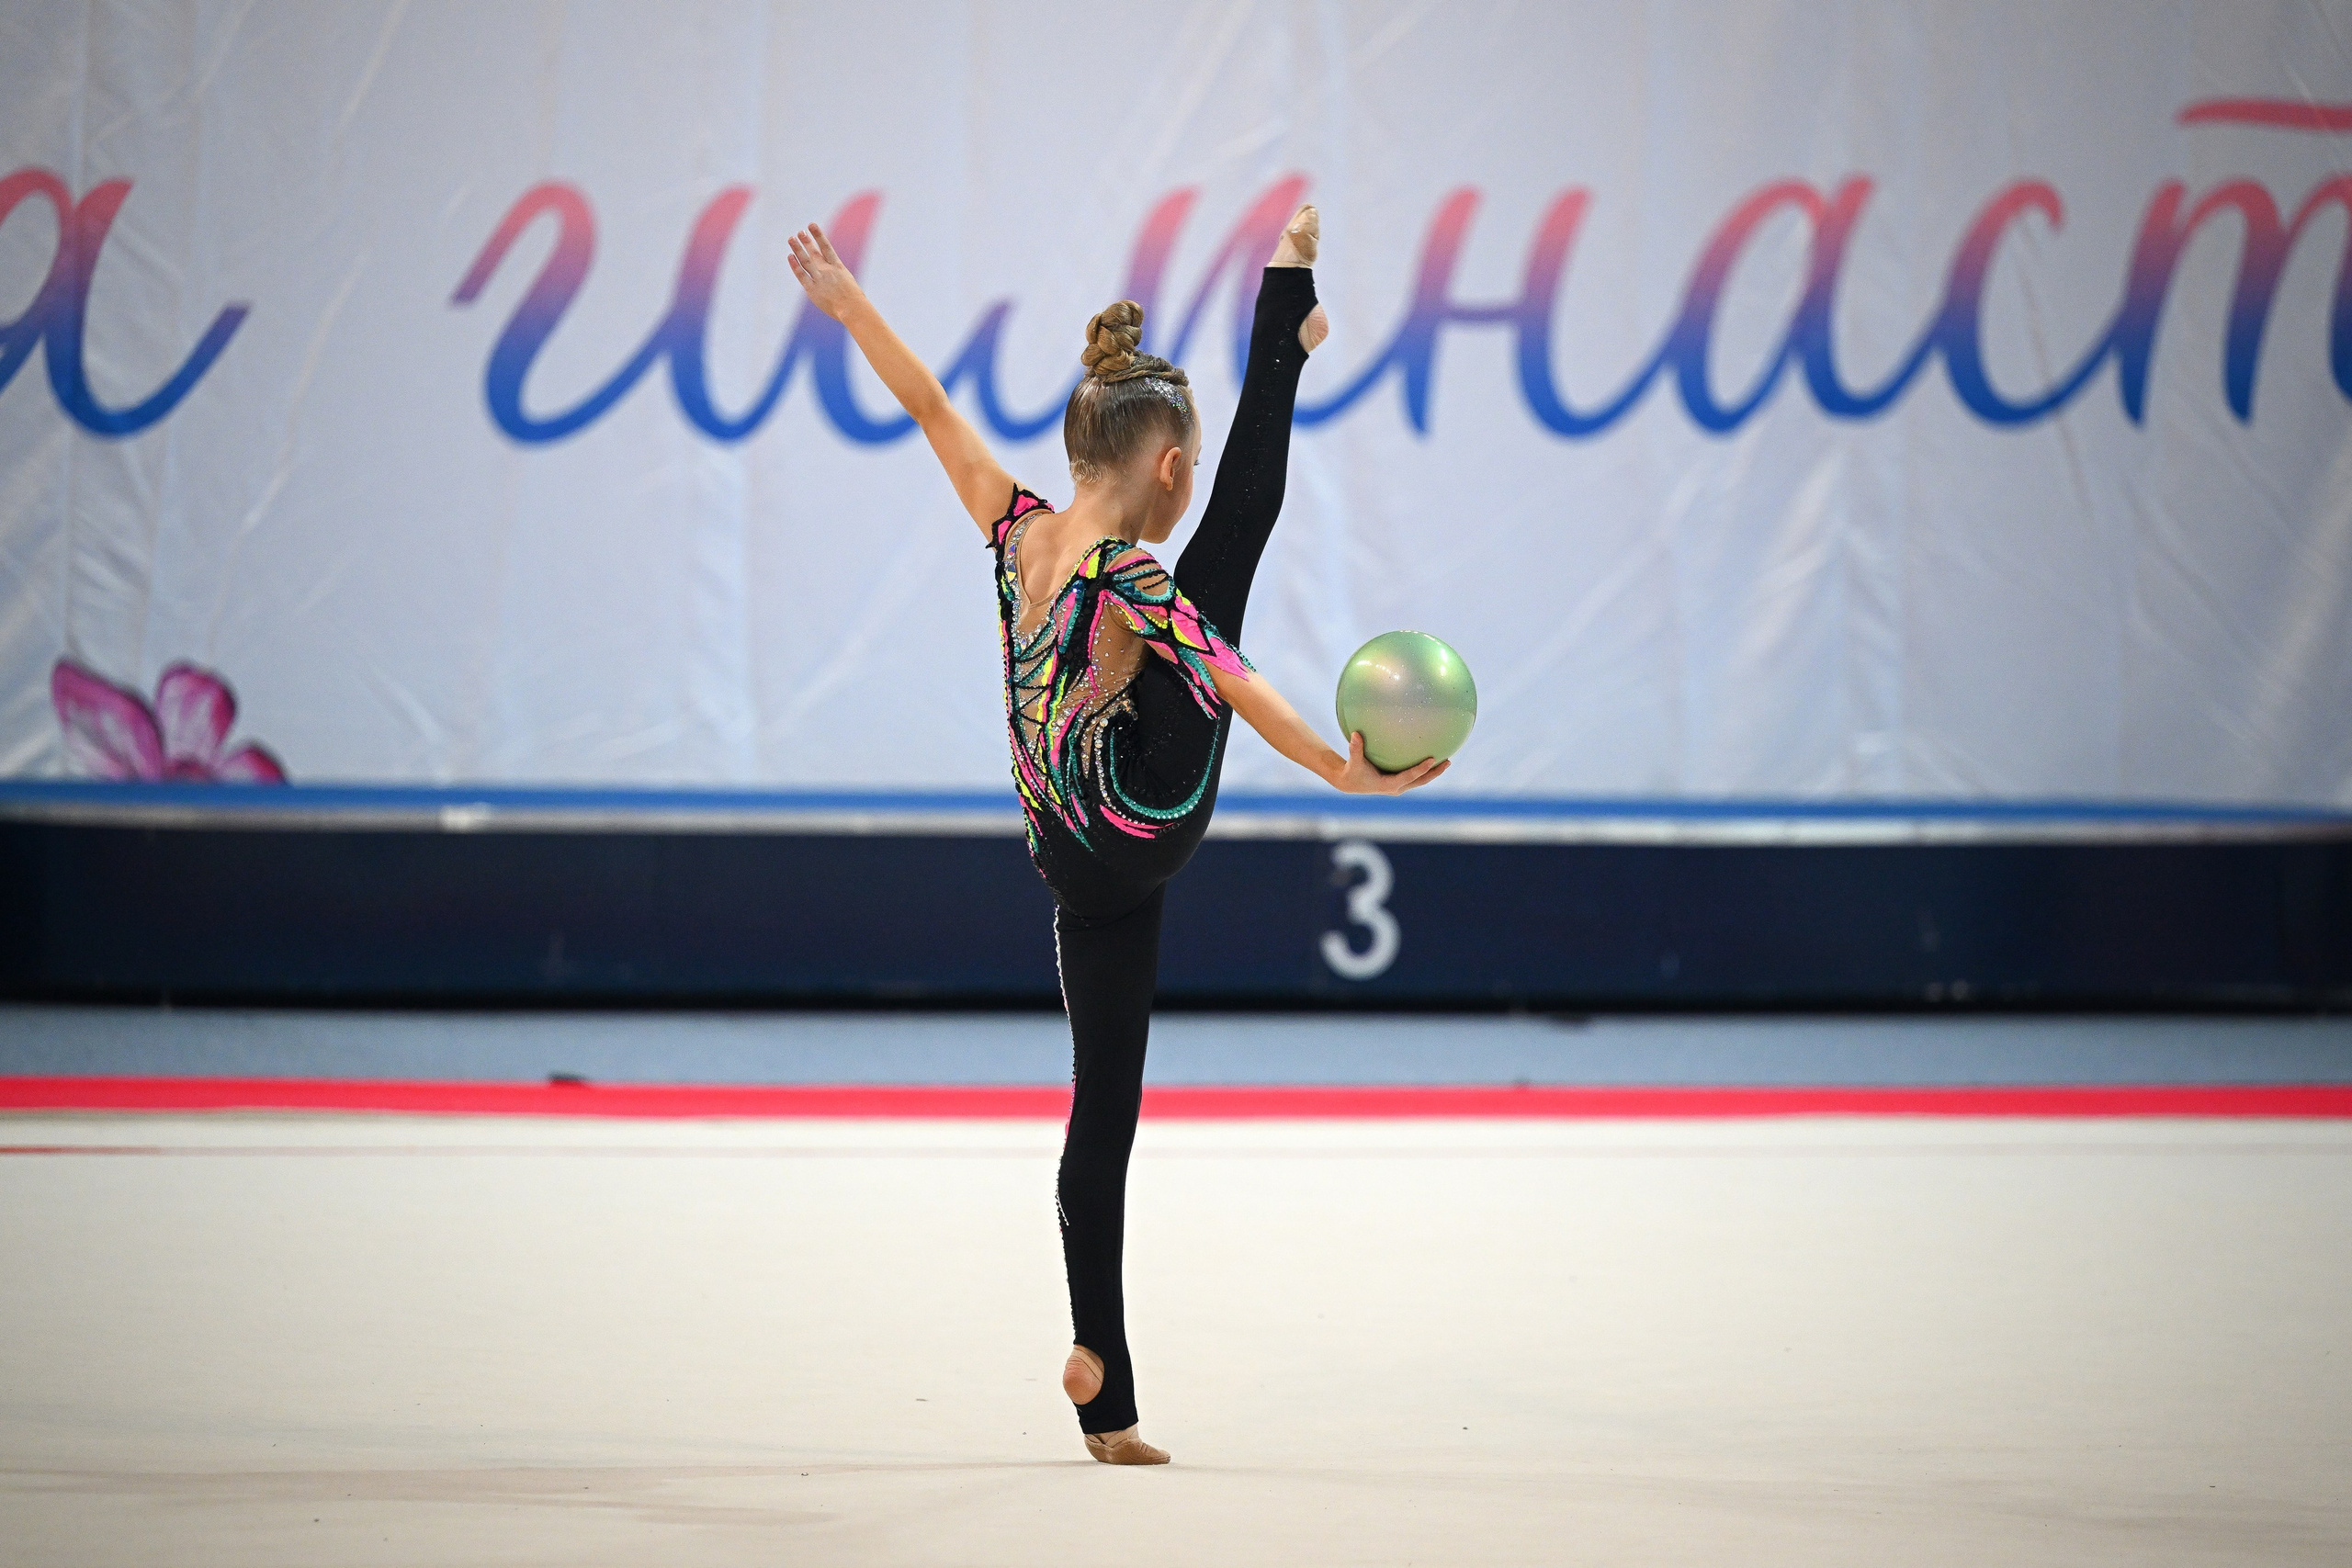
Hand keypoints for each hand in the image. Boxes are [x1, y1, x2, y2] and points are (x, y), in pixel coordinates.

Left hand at [787, 222, 864, 321]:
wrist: (853, 309)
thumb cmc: (853, 299)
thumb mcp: (847, 282)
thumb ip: (836, 274)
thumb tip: (828, 270)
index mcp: (838, 267)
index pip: (826, 247)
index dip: (818, 235)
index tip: (811, 225)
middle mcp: (827, 270)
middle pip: (814, 252)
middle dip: (806, 241)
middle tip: (799, 232)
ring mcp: (819, 279)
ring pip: (805, 261)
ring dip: (797, 249)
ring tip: (791, 238)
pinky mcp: (812, 290)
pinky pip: (801, 275)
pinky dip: (795, 265)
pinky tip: (790, 256)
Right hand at [1334, 732, 1449, 794]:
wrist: (1350, 783)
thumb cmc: (1353, 771)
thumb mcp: (1354, 761)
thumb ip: (1355, 748)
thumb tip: (1355, 733)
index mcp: (1388, 784)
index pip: (1408, 777)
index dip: (1421, 769)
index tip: (1432, 759)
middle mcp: (1396, 788)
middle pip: (1420, 781)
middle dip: (1435, 773)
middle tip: (1448, 762)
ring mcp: (1399, 787)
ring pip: (1420, 780)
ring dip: (1433, 772)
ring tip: (1447, 761)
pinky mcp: (1399, 783)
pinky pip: (1415, 777)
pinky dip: (1425, 770)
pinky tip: (1433, 758)